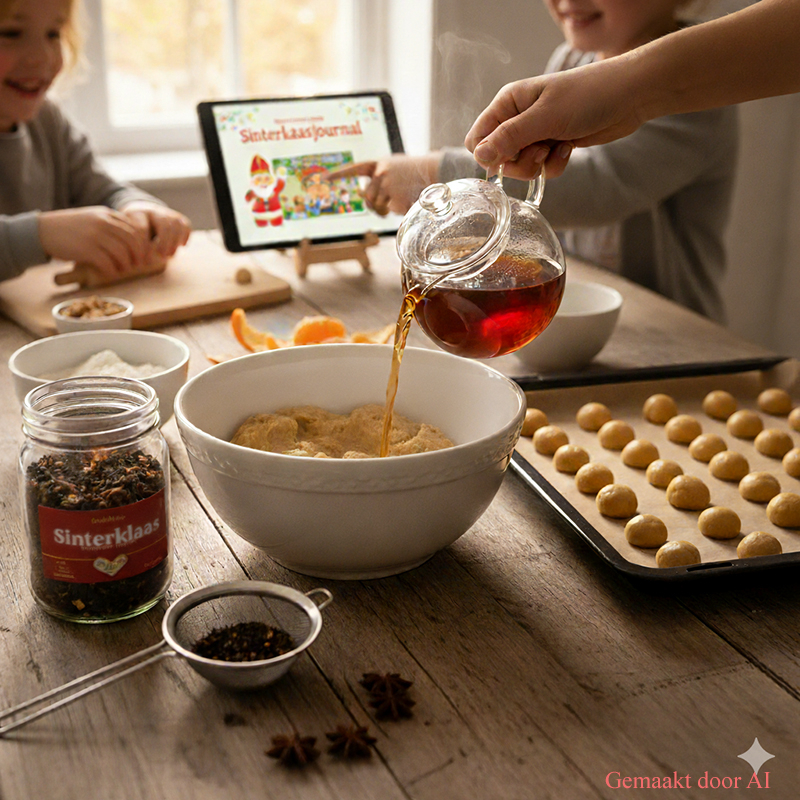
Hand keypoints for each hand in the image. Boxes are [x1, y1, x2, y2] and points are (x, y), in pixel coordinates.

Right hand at [38, 207, 146, 279]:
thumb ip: (109, 224)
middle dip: (139, 255)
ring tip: (124, 270)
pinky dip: (112, 271)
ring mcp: (94, 235)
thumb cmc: (68, 228)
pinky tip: (111, 274)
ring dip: (127, 264)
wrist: (41, 230)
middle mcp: (103, 222)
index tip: (144, 254)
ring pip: (122, 252)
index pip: (134, 228)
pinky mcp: (86, 249)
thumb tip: (130, 240)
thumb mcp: (91, 218)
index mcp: (106, 214)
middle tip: (138, 264)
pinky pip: (107, 263)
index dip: (142, 243)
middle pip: (132, 240)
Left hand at [120, 202, 191, 258]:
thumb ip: (131, 244)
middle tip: (162, 256)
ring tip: (171, 255)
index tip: (143, 260)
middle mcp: (152, 210)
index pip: (141, 228)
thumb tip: (141, 260)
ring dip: (175, 240)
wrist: (140, 214)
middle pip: (163, 224)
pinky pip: (185, 224)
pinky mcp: (177, 217)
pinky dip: (185, 235)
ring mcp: (166, 212)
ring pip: (176, 223)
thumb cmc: (131, 231)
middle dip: (164, 242)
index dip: (143, 246)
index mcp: (136, 213)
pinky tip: (182, 246)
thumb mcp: (125, 235)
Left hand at [327, 154, 440, 215]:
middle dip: (374, 205)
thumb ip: (378, 177)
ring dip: (385, 209)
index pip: (354, 169)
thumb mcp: (393, 167)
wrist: (434, 170)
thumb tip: (362, 194)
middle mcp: (380, 173)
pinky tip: (407, 202)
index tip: (322, 178)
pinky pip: (391, 211)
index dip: (338, 174)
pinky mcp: (398, 198)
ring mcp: (388, 186)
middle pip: (367, 197)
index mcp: (378, 164)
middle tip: (385, 207)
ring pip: (377, 206)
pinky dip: (398, 211)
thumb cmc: (413, 171)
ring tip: (398, 201)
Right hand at [465, 59, 643, 178]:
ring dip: (538, 164)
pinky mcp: (552, 145)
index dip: (489, 155)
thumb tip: (479, 156)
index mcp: (508, 103)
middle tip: (540, 150)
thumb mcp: (545, 118)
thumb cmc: (587, 96)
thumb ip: (510, 138)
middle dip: (518, 163)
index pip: (477, 139)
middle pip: (498, 158)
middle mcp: (517, 118)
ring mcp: (536, 133)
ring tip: (557, 146)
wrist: (629, 96)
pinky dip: (554, 164)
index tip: (509, 157)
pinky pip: (541, 168)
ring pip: (520, 167)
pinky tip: (569, 148)